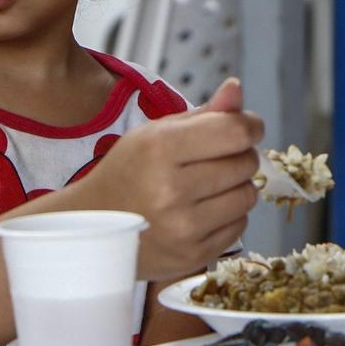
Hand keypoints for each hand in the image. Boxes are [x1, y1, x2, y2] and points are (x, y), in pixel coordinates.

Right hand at [81, 78, 262, 279]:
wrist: (94, 227)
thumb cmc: (128, 172)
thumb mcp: (155, 133)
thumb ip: (203, 114)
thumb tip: (237, 89)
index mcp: (160, 148)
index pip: (235, 132)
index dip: (250, 125)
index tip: (248, 126)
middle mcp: (171, 190)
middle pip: (245, 163)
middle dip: (240, 155)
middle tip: (217, 158)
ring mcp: (183, 228)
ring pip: (248, 197)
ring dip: (237, 187)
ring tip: (210, 185)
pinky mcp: (193, 256)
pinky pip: (240, 227)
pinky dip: (229, 216)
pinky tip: (204, 210)